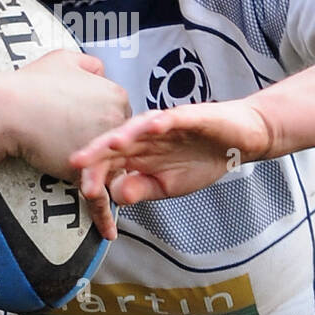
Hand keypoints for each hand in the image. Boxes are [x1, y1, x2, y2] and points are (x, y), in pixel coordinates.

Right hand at [0, 50, 132, 239]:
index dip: (106, 127)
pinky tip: (109, 232)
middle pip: (123, 146)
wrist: (5, 109)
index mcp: (115, 94)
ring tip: (110, 196)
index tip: (90, 133)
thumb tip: (99, 69)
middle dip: (114, 157)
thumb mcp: (63, 59)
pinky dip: (104, 217)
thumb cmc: (30, 84)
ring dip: (111, 185)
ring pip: (113, 171)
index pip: (122, 117)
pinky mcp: (84, 172)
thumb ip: (88, 63)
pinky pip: (99, 198)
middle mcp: (116, 121)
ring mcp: (101, 150)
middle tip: (97, 163)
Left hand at [69, 100, 273, 207]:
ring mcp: (165, 124)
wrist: (237, 141)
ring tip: (109, 144)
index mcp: (137, 153)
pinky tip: (153, 126)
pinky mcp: (188, 117)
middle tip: (77, 163)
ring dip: (124, 134)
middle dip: (97, 153)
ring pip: (139, 127)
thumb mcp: (167, 185)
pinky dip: (162, 121)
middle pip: (116, 142)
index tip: (84, 192)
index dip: (96, 175)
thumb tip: (116, 197)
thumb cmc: (200, 160)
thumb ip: (141, 188)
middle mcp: (145, 136)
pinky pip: (173, 118)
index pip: (109, 163)